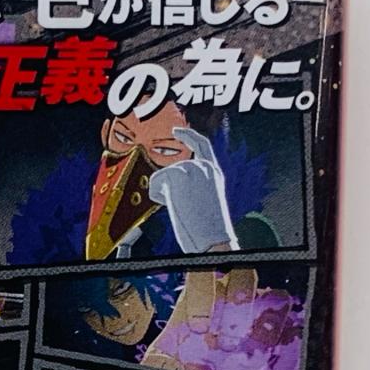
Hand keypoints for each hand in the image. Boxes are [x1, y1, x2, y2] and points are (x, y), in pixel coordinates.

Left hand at [147, 127, 237, 252]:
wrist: (213, 239)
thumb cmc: (209, 231)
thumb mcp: (206, 202)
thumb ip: (195, 189)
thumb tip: (176, 190)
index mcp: (214, 172)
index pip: (201, 145)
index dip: (187, 136)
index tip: (176, 130)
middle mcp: (204, 166)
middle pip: (172, 170)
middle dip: (167, 189)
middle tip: (182, 210)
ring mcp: (191, 168)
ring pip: (162, 177)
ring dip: (165, 195)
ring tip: (182, 210)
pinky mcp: (178, 173)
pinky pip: (155, 182)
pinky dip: (158, 196)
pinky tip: (173, 206)